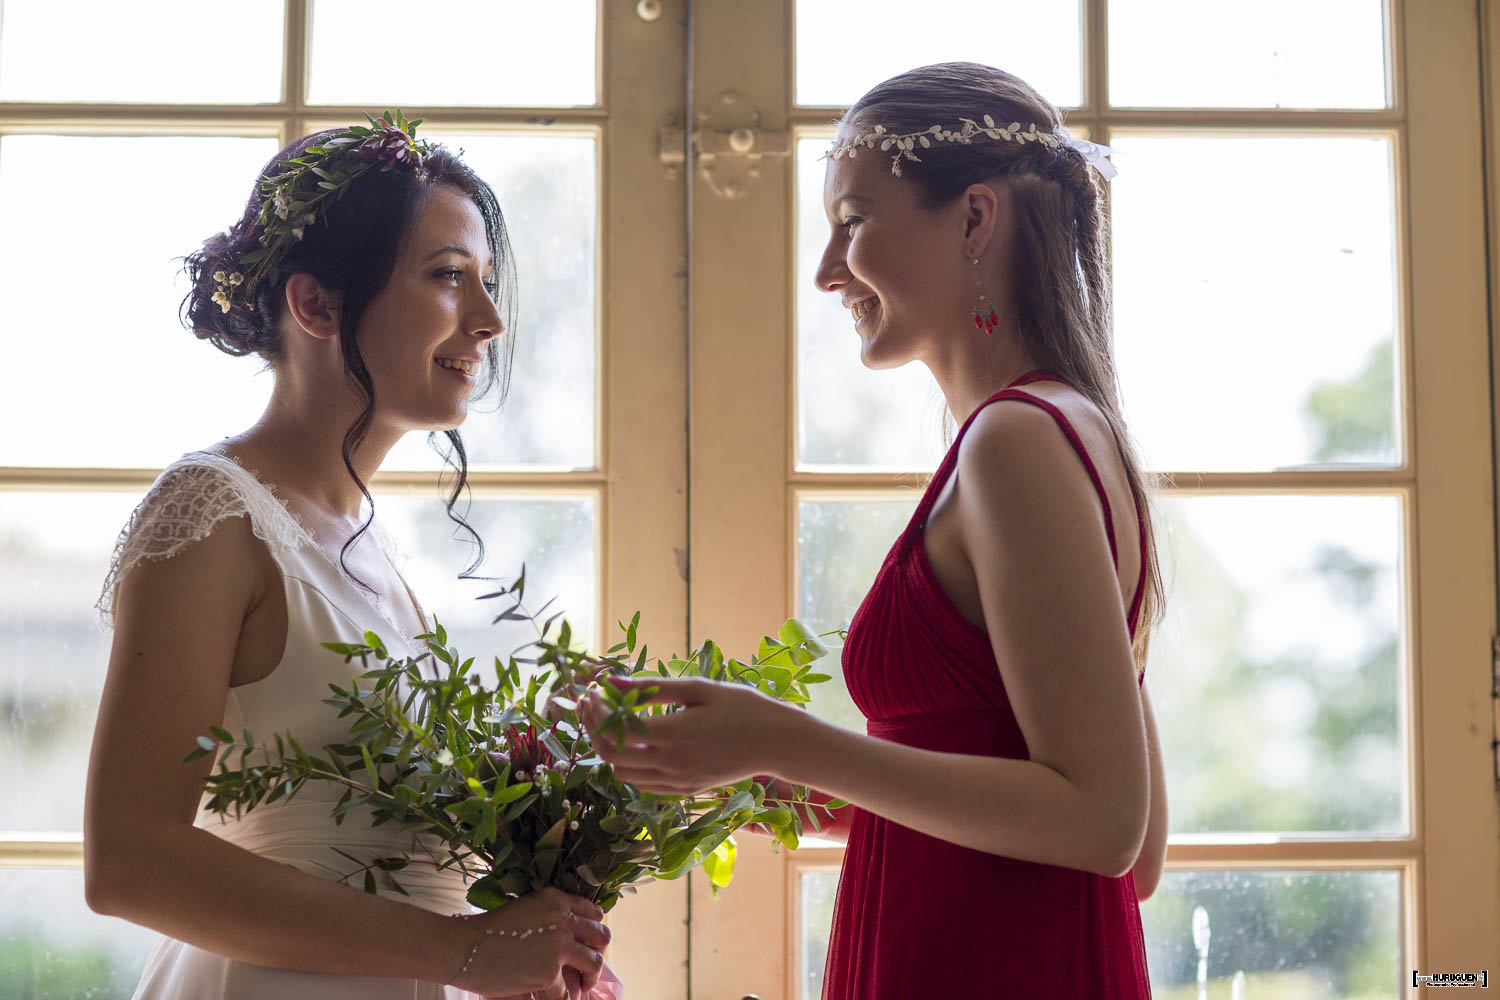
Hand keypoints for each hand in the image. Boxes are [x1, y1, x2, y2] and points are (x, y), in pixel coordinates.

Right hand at [448, 887, 608, 999]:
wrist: (464, 947)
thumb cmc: (487, 931)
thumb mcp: (525, 910)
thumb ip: (549, 918)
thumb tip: (568, 938)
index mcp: (556, 900)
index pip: (593, 913)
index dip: (594, 930)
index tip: (590, 943)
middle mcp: (563, 919)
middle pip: (601, 936)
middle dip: (599, 953)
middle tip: (589, 967)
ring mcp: (559, 946)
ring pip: (594, 964)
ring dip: (591, 978)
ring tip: (582, 987)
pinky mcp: (550, 972)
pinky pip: (567, 992)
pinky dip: (564, 998)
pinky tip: (556, 997)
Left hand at [578, 676, 795, 794]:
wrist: (777, 742)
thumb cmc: (742, 707)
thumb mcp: (698, 688)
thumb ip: (651, 687)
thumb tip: (610, 681)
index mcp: (673, 734)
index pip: (615, 729)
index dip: (596, 711)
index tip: (592, 691)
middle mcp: (671, 763)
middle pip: (612, 755)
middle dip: (594, 729)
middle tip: (592, 705)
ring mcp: (678, 781)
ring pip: (624, 774)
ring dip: (609, 749)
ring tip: (609, 721)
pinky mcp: (685, 790)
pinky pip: (644, 784)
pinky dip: (629, 766)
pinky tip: (633, 743)